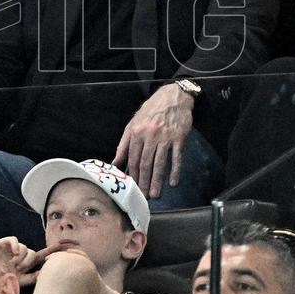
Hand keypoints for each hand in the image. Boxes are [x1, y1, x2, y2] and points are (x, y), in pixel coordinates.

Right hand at [0, 237, 65, 285]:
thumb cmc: (4, 279)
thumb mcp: (20, 280)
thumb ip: (33, 277)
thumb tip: (45, 271)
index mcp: (27, 262)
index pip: (42, 255)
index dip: (52, 250)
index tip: (64, 246)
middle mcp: (22, 254)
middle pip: (33, 253)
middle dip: (28, 262)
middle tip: (19, 269)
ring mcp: (14, 248)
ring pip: (25, 248)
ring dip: (19, 258)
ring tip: (11, 265)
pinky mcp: (5, 242)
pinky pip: (15, 240)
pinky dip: (15, 246)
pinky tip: (12, 253)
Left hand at [113, 83, 193, 198]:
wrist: (172, 97)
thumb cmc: (151, 111)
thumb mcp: (133, 123)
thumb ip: (124, 144)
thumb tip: (115, 162)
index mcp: (136, 132)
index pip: (133, 158)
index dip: (133, 175)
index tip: (133, 187)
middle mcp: (150, 135)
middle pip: (145, 163)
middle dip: (144, 181)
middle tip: (144, 196)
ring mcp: (165, 137)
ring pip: (160, 163)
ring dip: (157, 180)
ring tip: (156, 194)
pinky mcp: (179, 137)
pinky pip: (177, 157)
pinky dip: (175, 170)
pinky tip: (173, 182)